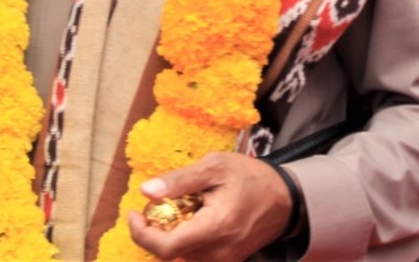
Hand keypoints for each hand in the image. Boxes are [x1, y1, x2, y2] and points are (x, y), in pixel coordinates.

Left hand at [127, 152, 294, 261]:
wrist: (284, 200)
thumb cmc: (250, 178)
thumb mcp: (216, 166)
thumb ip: (180, 180)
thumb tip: (146, 191)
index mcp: (214, 228)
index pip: (165, 248)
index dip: (141, 233)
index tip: (134, 212)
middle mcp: (217, 252)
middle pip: (169, 251)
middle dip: (157, 227)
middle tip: (163, 201)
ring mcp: (222, 261)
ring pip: (180, 253)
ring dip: (173, 231)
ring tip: (189, 205)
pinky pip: (194, 254)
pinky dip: (186, 236)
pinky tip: (198, 217)